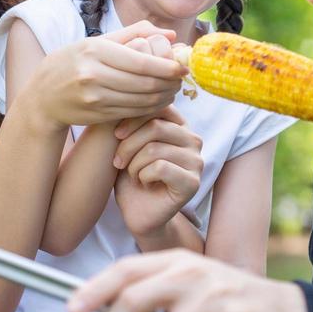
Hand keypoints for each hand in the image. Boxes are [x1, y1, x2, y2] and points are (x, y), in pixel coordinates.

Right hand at [25, 22, 185, 129]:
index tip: (182, 66)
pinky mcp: (98, 115)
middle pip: (145, 83)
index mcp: (95, 51)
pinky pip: (133, 112)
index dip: (167, 66)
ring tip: (173, 89)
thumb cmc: (73, 62)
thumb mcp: (96, 42)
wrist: (42, 96)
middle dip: (169, 83)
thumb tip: (170, 34)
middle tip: (181, 79)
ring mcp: (95, 98)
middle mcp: (93, 75)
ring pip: (142, 100)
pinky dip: (151, 108)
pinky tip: (158, 101)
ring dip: (163, 97)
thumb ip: (134, 34)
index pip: (141, 62)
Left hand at [67, 251, 309, 311]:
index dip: (93, 289)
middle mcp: (192, 273)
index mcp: (177, 261)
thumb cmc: (223, 303)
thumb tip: (96, 304)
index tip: (70, 309)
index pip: (125, 270)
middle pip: (133, 302)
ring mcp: (214, 297)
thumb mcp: (188, 285)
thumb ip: (150, 289)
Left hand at [111, 107, 203, 236]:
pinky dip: (143, 176)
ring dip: (134, 164)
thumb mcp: (127, 142)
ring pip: (155, 149)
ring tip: (132, 174)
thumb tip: (126, 100)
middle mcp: (193, 139)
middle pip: (155, 127)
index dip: (133, 118)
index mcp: (179, 125)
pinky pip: (160, 168)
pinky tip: (144, 183)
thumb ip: (132, 120)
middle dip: (128, 145)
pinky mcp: (193, 182)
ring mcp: (197, 161)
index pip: (158, 106)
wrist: (137, 211)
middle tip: (118, 162)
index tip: (115, 135)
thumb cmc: (130, 174)